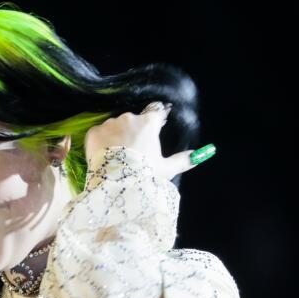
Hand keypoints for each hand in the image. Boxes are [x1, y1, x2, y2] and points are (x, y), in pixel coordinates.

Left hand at [84, 102, 198, 181]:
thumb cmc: (144, 175)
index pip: (156, 113)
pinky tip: (104, 156)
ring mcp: (109, 124)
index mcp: (149, 122)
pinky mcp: (93, 132)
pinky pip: (98, 134)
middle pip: (133, 121)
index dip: (154, 123)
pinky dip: (100, 142)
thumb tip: (204, 153)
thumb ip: (184, 159)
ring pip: (114, 127)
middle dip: (132, 133)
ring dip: (115, 137)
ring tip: (116, 157)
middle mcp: (129, 118)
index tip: (151, 134)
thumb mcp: (167, 169)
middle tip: (132, 153)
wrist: (116, 184)